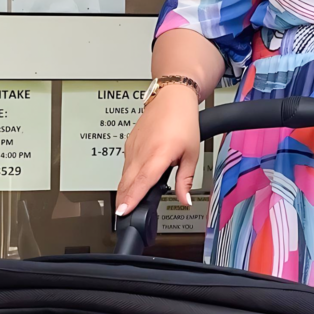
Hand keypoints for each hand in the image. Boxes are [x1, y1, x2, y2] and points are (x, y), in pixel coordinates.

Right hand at [116, 86, 201, 214]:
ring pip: (124, 174)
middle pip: (127, 182)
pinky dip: (127, 176)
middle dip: (123, 200)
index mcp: (158, 154)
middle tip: (122, 215)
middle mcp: (141, 151)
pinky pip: (126, 164)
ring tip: (126, 203)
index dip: (131, 198)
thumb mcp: (191, 153)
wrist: (171, 97)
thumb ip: (186, 180)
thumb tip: (185, 200)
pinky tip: (132, 182)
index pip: (141, 182)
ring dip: (124, 189)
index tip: (123, 211)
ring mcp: (133, 147)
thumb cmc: (183, 121)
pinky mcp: (129, 143)